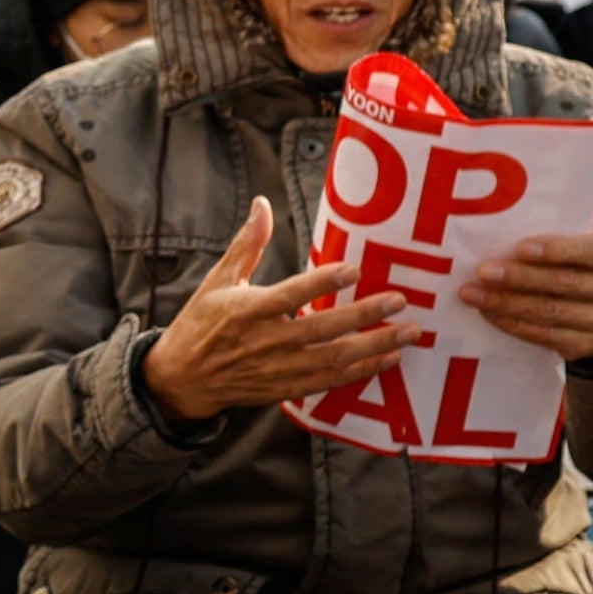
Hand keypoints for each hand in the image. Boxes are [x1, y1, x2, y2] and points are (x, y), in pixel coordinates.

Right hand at [137, 198, 411, 425]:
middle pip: (323, 329)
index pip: (292, 295)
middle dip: (365, 315)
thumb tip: (262, 204)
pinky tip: (388, 359)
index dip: (323, 283)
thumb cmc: (201, 324)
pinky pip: (330, 382)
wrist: (183, 379)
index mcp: (248, 311)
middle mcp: (267, 342)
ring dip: (375, 346)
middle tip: (400, 300)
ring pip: (334, 359)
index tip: (354, 269)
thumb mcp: (218, 281)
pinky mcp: (286, 389)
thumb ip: (247, 245)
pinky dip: (361, 372)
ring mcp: (278, 369)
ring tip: (409, 333)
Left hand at [461, 231, 592, 364]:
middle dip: (520, 279)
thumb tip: (502, 236)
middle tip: (483, 272)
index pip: (590, 251)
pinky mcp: (588, 347)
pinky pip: (545, 338)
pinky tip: (489, 314)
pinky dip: (513, 325)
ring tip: (474, 294)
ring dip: (507, 304)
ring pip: (552, 314)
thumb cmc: (586, 264)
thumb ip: (560, 243)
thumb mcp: (586, 247)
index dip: (555, 250)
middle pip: (566, 285)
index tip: (520, 248)